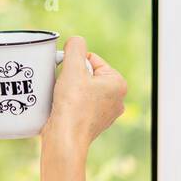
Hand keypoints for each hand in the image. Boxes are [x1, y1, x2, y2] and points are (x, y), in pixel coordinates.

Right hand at [42, 35, 127, 149]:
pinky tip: (62, 109)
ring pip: (82, 90)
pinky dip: (69, 104)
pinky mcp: (94, 124)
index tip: (66, 75)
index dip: (74, 64)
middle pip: (87, 75)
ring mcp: (106, 114)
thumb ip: (75, 47)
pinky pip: (79, 105)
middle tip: (63, 88)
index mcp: (118, 83)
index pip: (92, 60)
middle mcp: (117, 99)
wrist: (65, 139)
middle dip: (72, 78)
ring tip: (62, 99)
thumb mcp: (72, 68)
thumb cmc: (72, 105)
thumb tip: (76, 41)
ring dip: (69, 91)